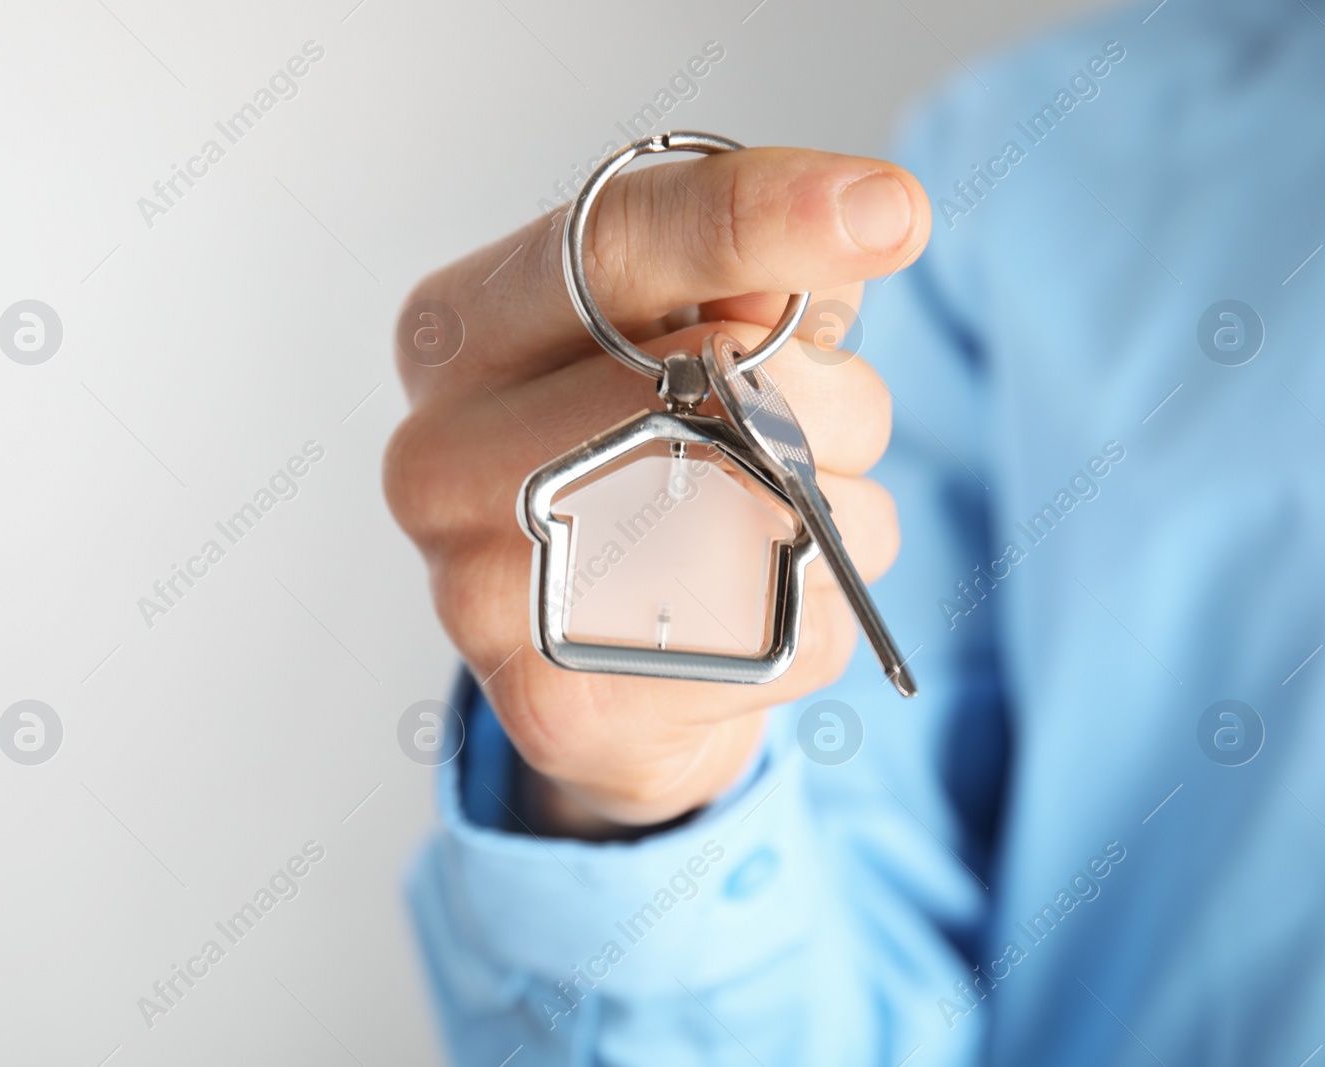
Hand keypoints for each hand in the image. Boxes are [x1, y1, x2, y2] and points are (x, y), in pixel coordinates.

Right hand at [384, 146, 929, 836]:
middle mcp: (438, 458)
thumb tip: (858, 228)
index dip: (756, 220)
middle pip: (718, 379)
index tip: (886, 212)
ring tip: (769, 528)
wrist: (600, 661)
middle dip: (829, 399)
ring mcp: (479, 594)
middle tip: (816, 428)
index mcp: (458, 334)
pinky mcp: (558, 707)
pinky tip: (750, 615)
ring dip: (837, 512)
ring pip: (772, 511)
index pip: (610, 246)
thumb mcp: (685, 329)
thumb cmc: (646, 465)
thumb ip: (756, 269)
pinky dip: (816, 613)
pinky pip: (781, 632)